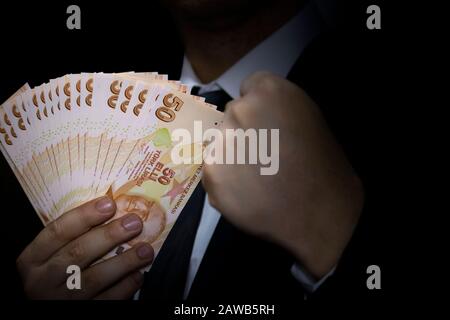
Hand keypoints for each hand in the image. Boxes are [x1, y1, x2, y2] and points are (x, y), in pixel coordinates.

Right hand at [16, 196, 153, 298]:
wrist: (53, 309)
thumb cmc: (55, 277)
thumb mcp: (51, 257)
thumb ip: (72, 238)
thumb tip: (111, 211)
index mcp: (33, 260)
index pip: (57, 232)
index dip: (84, 216)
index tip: (109, 204)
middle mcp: (42, 281)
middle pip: (78, 253)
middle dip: (109, 235)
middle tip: (134, 222)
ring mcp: (61, 301)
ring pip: (94, 279)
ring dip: (123, 262)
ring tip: (145, 250)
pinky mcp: (81, 314)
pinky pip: (106, 300)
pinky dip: (124, 287)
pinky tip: (138, 275)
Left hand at [202, 72, 363, 278]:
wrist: (319, 211)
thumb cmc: (322, 165)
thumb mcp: (308, 119)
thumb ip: (277, 107)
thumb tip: (257, 114)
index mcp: (269, 91)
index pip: (249, 88)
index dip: (259, 108)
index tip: (267, 126)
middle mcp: (240, 110)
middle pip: (232, 115)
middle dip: (244, 131)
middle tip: (263, 154)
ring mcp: (222, 142)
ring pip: (220, 144)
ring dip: (232, 156)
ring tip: (257, 177)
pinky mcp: (211, 173)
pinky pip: (214, 171)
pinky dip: (226, 181)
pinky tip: (248, 192)